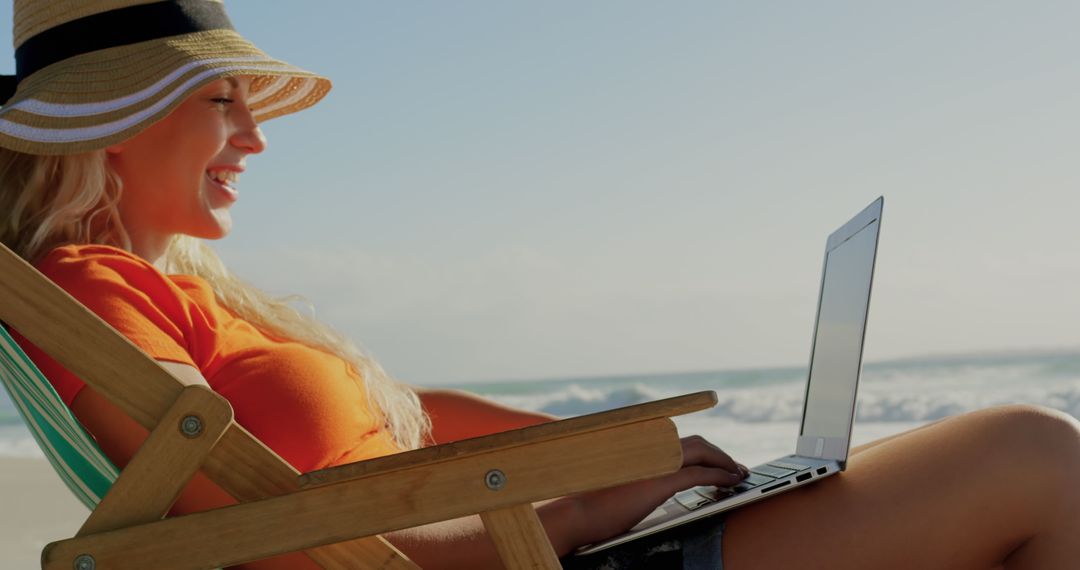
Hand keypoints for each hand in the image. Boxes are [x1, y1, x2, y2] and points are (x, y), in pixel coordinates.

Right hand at [558, 435, 747, 547]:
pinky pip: (701, 474)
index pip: (681, 439)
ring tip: (737, 474)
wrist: (580, 513)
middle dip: (719, 454)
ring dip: (725, 462)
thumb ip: (642, 473)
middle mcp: (652, 447)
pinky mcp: (662, 480)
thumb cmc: (596, 502)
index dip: (704, 448)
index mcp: (643, 446)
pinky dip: (720, 475)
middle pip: (697, 442)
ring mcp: (658, 461)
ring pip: (703, 452)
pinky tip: (730, 482)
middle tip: (734, 467)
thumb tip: (657, 479)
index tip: (718, 459)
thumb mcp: (623, 481)